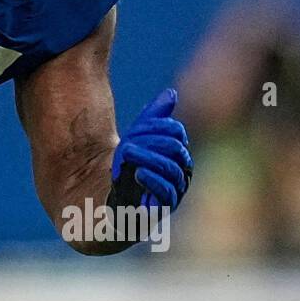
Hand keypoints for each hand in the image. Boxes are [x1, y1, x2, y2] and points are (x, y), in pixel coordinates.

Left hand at [108, 88, 192, 209]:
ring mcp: (177, 189)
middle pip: (174, 148)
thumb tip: (172, 93)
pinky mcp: (166, 207)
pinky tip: (139, 173)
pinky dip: (152, 179)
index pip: (175, 131)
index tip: (134, 130)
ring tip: (127, 153)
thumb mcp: (137, 138)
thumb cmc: (130, 166)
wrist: (116, 198)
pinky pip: (167, 191)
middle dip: (149, 142)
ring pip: (171, 169)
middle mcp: (183, 170)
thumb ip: (154, 117)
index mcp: (179, 151)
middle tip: (126, 145)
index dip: (155, 126)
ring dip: (146, 158)